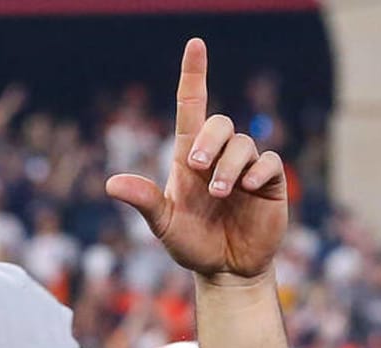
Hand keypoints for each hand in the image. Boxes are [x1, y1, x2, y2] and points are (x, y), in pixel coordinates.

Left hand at [106, 38, 287, 282]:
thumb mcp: (163, 224)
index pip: (192, 106)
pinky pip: (269, 162)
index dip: (194, 75)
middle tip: (196, 167)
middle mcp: (218, 157)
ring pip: (243, 144)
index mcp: (189, 157)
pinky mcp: (270, 183)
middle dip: (209, 141)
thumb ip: (143, 202)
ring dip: (229, 166)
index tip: (195, 44)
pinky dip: (258, 172)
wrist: (225, 270)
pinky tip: (248, 188)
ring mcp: (246, 168)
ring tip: (220, 193)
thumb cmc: (192, 244)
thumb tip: (110, 184)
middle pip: (220, 123)